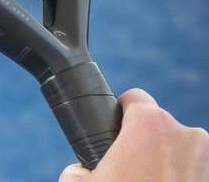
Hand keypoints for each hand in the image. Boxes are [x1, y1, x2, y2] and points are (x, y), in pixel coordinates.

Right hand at [59, 88, 208, 181]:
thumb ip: (77, 170)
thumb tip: (80, 172)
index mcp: (151, 125)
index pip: (134, 99)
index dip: (121, 114)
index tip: (115, 133)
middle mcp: (187, 136)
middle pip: (160, 127)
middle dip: (146, 147)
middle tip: (130, 174)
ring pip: (182, 153)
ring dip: (169, 166)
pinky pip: (195, 174)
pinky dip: (183, 181)